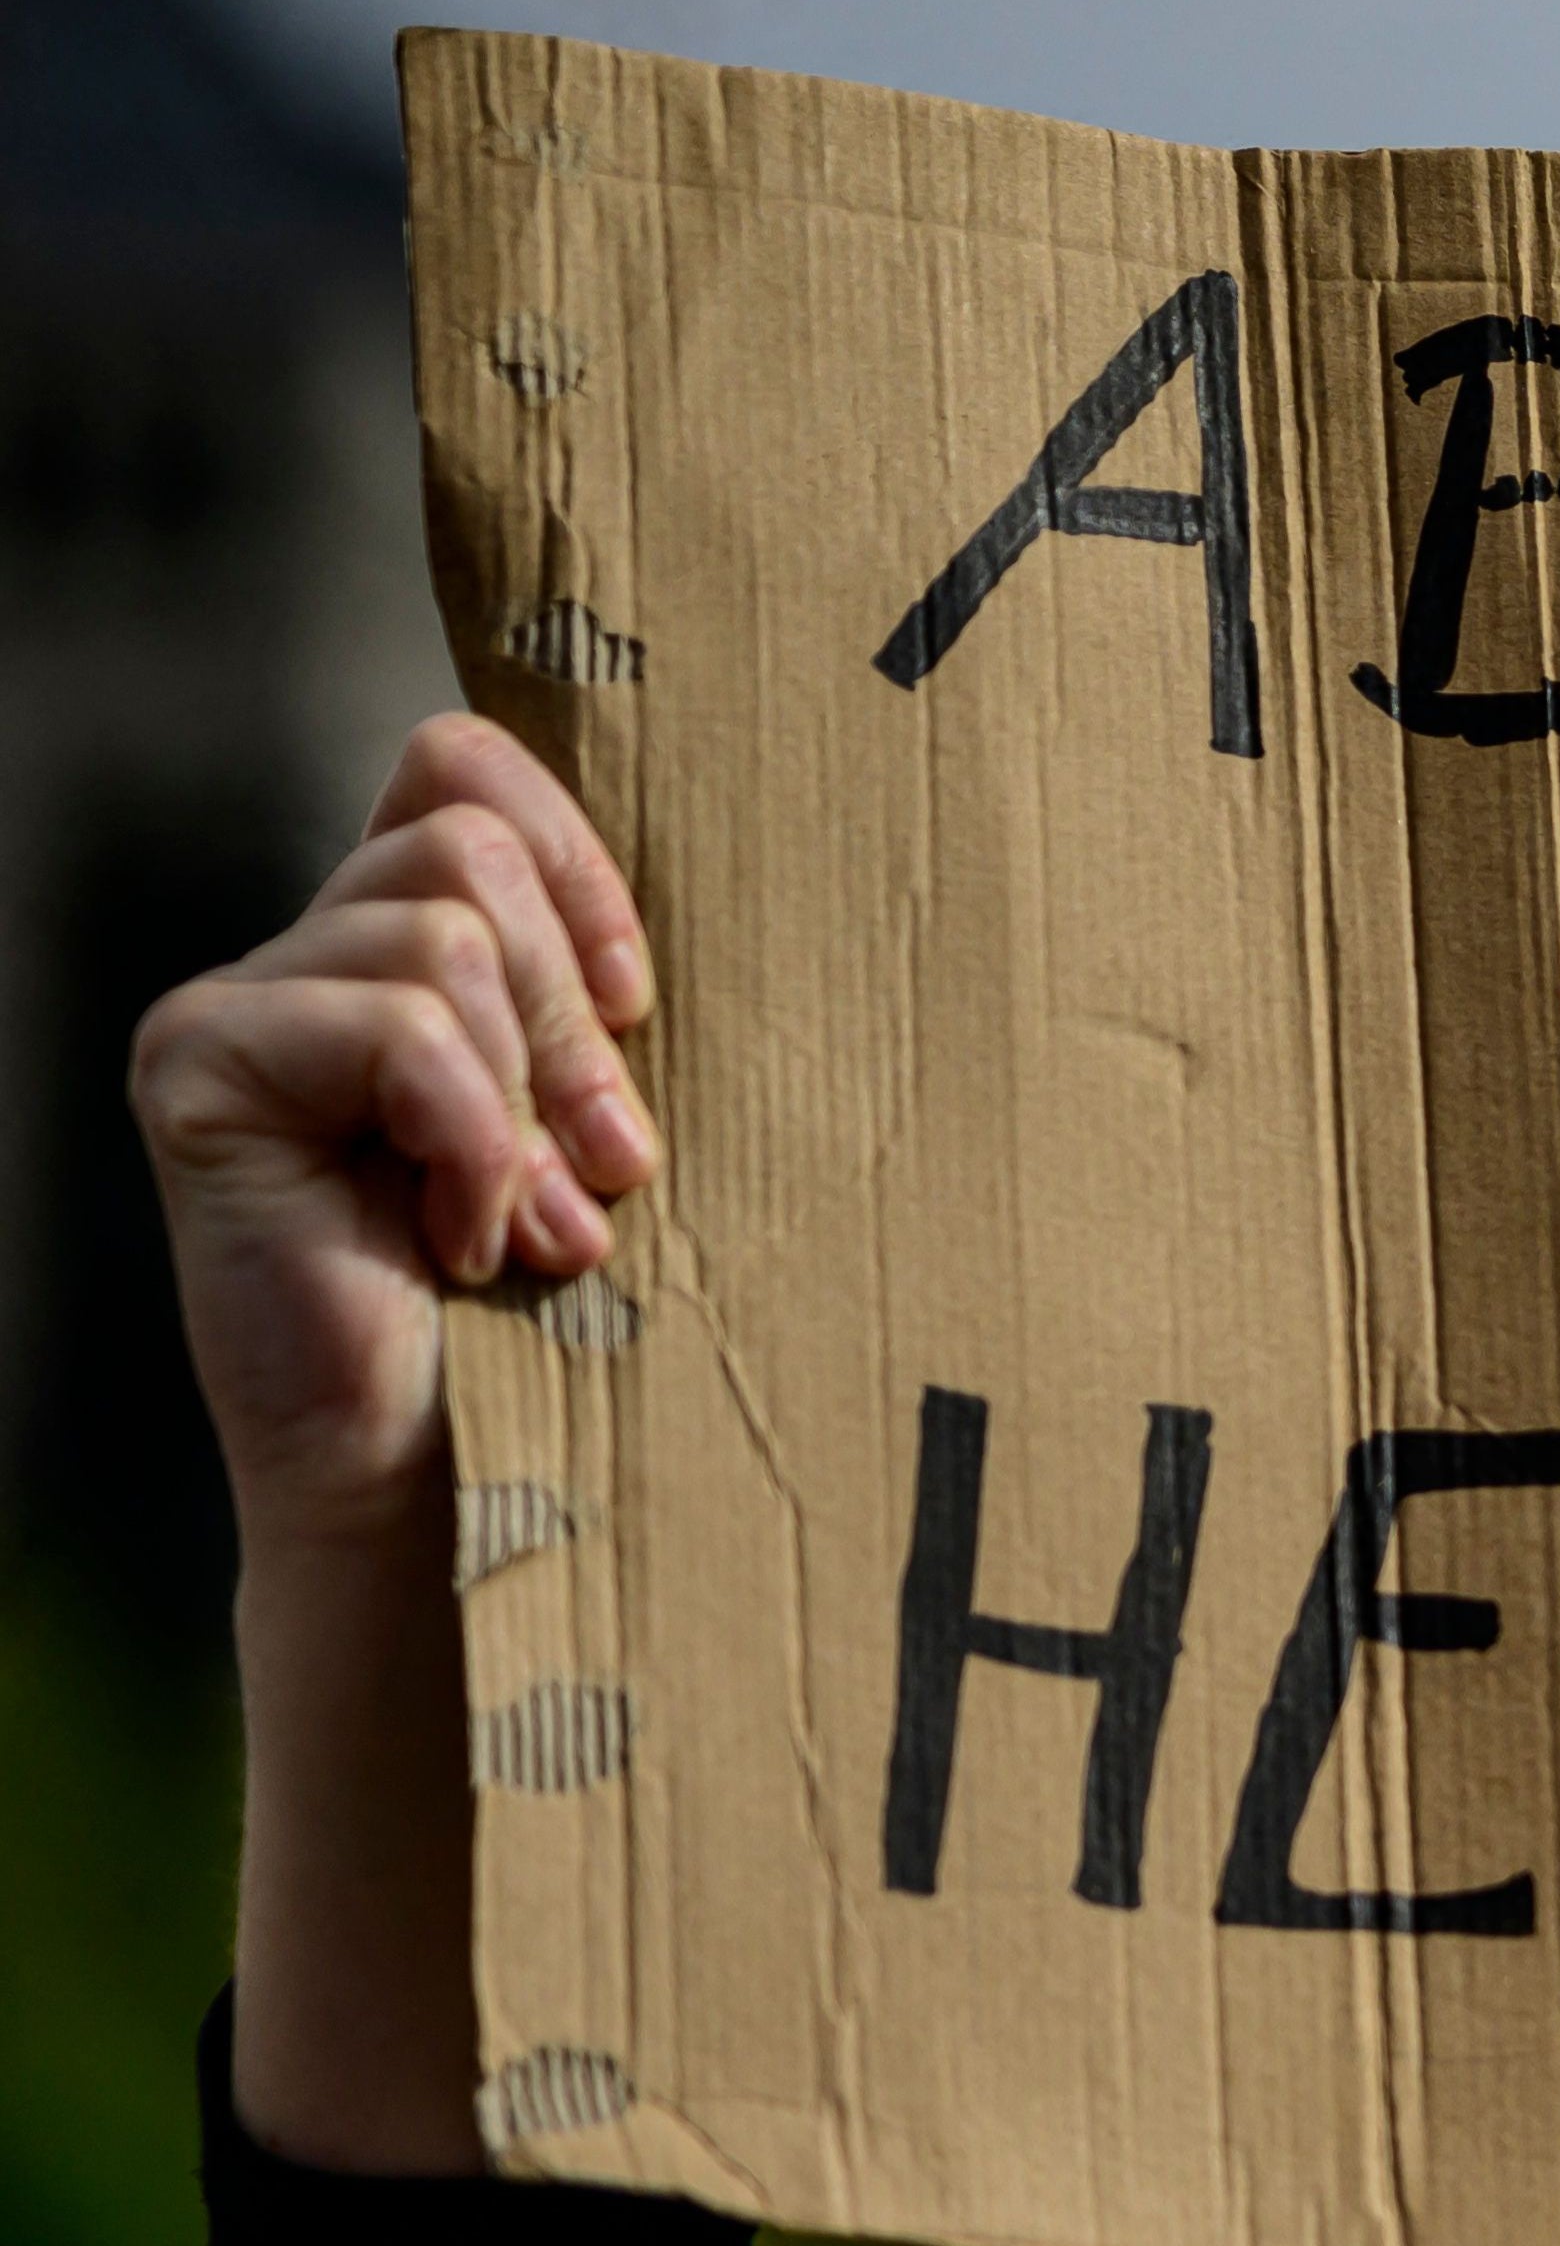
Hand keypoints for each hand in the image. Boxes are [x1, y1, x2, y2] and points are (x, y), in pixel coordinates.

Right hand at [134, 713, 658, 1553]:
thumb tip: (675, 937)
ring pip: (443, 937)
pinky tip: (458, 1245)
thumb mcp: (604, 1129)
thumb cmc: (556, 1317)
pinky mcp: (199, 1068)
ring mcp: (239, 1008)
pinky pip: (399, 1031)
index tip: (641, 1002)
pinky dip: (469, 1142)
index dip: (573, 856)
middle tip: (608, 1166)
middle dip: (575, 1015)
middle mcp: (307, 958)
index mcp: (401, 949)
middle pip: (468, 844)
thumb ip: (604, 1009)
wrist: (452, 1479)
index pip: (460, 766)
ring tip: (535, 1225)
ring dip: (527, 1097)